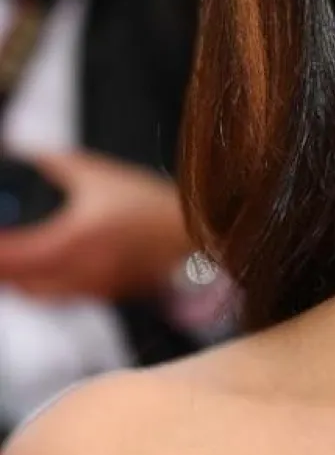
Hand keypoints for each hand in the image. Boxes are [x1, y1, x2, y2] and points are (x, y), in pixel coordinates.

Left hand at [0, 153, 191, 302]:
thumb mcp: (100, 173)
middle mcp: (73, 273)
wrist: (195, 234)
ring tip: (14, 256)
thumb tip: (28, 158)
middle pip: (12, 281)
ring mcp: (88, 289)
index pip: (5, 256)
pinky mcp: (103, 295)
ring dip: (16, 277)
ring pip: (32, 293)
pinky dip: (42, 284)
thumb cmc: (153, 205)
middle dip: (0, 263)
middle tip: (1, 241)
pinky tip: (48, 265)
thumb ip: (56, 164)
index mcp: (68, 242)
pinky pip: (58, 296)